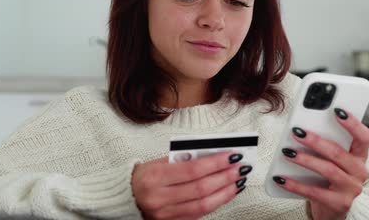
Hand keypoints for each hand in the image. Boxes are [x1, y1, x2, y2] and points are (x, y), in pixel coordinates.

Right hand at [131, 152, 250, 219]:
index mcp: (155, 177)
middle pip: (201, 188)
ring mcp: (165, 214)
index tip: (232, 155)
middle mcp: (159, 198)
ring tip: (238, 181)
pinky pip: (199, 214)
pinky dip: (216, 202)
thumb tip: (215, 155)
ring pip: (203, 205)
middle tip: (241, 168)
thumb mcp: (160, 162)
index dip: (216, 163)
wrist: (127, 197)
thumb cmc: (145, 176)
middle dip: (225, 177)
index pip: (193, 170)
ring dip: (225, 192)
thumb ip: (185, 159)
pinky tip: (226, 193)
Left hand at [272, 107, 368, 219]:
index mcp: (359, 157)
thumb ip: (325, 145)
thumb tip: (303, 128)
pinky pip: (314, 192)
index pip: (363, 137)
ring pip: (328, 170)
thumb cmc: (332, 180)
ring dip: (305, 160)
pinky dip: (295, 185)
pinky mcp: (339, 204)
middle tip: (298, 132)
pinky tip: (281, 178)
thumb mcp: (333, 161)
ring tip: (287, 152)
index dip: (352, 123)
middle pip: (338, 152)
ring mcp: (351, 189)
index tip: (337, 110)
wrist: (334, 211)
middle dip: (316, 141)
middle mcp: (359, 172)